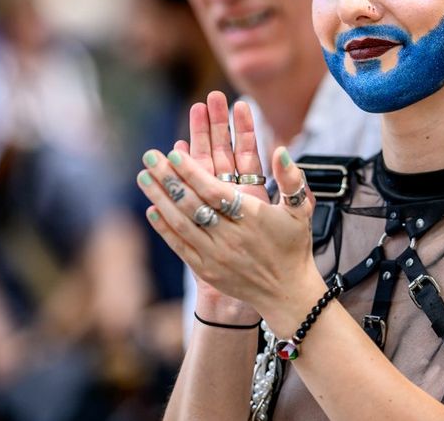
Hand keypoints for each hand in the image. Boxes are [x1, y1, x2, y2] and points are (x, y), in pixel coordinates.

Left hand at [140, 100, 321, 326]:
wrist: (287, 292)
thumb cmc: (293, 246)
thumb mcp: (300, 210)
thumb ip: (291, 178)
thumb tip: (281, 150)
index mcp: (252, 218)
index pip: (214, 191)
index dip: (191, 172)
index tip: (172, 153)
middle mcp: (231, 237)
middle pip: (192, 204)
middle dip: (168, 178)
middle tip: (149, 156)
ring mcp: (216, 255)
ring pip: (181, 223)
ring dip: (160, 198)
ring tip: (143, 177)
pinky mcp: (207, 270)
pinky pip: (181, 246)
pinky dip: (164, 228)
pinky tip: (152, 210)